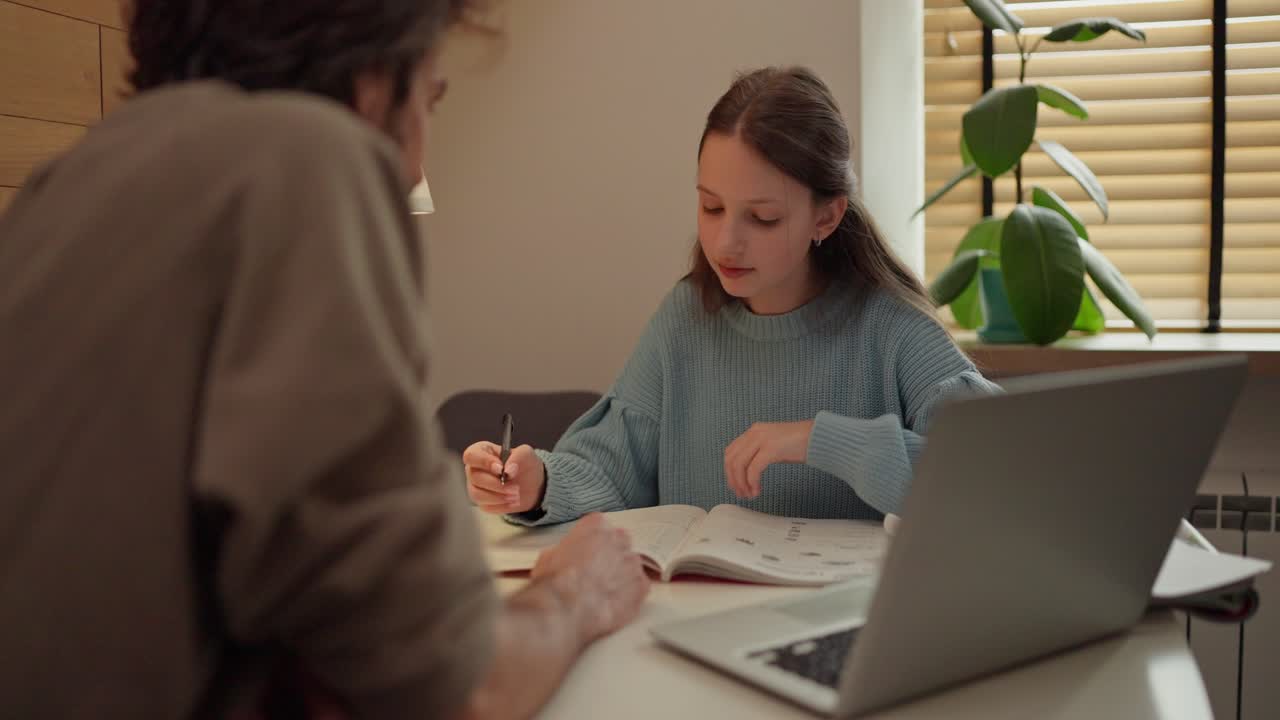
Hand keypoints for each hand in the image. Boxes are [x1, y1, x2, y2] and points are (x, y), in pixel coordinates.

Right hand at [463, 441, 545, 513]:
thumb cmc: (524, 464)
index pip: (471, 456)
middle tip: (515, 487)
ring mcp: (475, 486)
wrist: (532, 484)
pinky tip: (514, 501)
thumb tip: (507, 470)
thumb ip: (518, 457)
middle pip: (475, 477)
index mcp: (481, 451)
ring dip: (499, 497)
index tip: (500, 469)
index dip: (484, 462)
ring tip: (516, 495)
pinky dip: (502, 505)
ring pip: (477, 494)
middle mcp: (474, 469)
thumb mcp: (526, 454)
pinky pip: (486, 506)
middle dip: (496, 484)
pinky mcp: (482, 502)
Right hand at [532, 513, 649, 643]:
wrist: (566, 608)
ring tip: (603, 593)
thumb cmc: (556, 583)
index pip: (600, 526)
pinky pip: (639, 587)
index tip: (587, 554)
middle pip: (620, 543)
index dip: (592, 543)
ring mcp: (633, 562)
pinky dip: (630, 596)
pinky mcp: (641, 586)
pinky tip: (613, 604)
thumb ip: (566, 550)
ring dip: (620, 577)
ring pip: (630, 566)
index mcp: (596, 525)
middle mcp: (619, 539)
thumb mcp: (548, 556)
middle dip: (610, 557)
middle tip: (595, 574)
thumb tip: (565, 558)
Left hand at [724, 420, 814, 498]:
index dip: (730, 471)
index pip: (730, 452)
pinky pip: (753, 469)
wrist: (818, 436)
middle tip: (741, 493)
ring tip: (750, 494)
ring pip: (739, 465)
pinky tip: (757, 490)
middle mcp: (754, 433)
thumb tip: (746, 472)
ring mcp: (762, 439)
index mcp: (753, 431)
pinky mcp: (771, 448)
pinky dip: (752, 482)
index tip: (736, 485)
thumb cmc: (799, 443)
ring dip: (742, 483)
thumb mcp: (773, 446)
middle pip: (731, 459)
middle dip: (734, 480)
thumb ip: (758, 453)